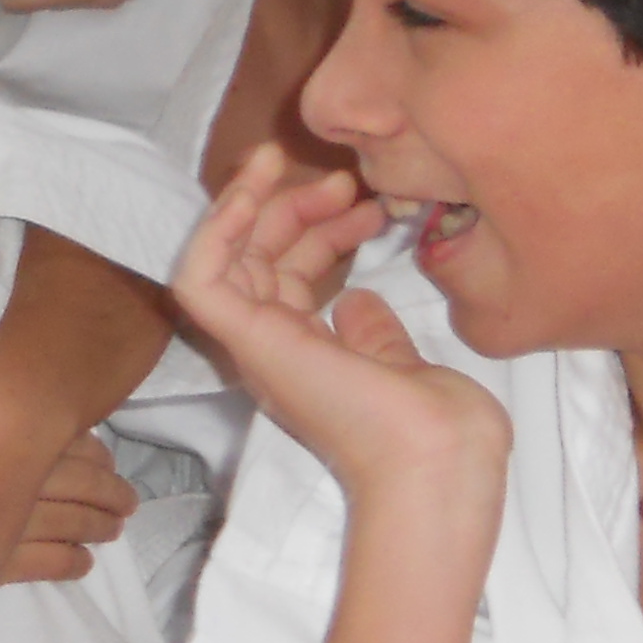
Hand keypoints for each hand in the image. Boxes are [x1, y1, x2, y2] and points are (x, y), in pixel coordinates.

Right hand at [174, 145, 502, 502]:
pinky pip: (202, 279)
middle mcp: (278, 352)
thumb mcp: (409, 367)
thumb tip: (357, 301)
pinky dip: (216, 231)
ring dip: (258, 205)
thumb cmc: (441, 436)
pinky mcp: (249, 342)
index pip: (287, 281)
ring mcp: (261, 348)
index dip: (313, 233)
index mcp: (312, 359)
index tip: (358, 202)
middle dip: (294, 209)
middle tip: (344, 180)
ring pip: (227, 262)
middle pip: (258, 263)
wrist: (438, 469)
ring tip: (308, 172)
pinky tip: (251, 192)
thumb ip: (377, 336)